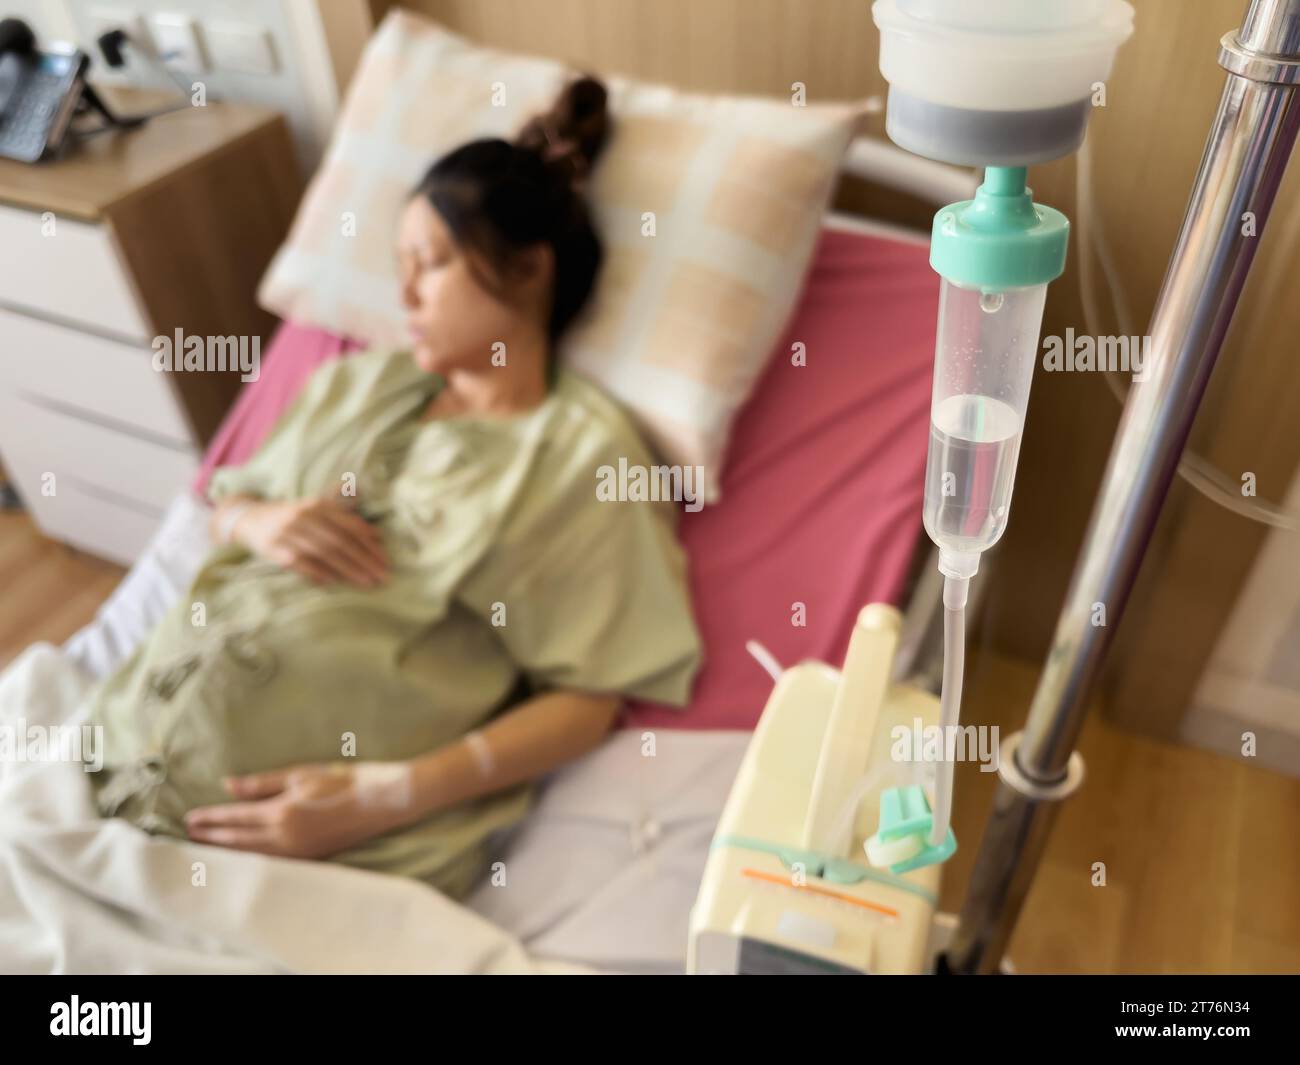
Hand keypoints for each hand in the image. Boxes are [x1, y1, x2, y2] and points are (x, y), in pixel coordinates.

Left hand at [183, 763, 416, 858]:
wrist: (382, 800)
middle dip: (212, 837)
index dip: (210, 818)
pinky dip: (250, 859)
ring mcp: (297, 851)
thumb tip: (228, 785)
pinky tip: (243, 856)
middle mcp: (285, 837)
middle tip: (189, 835)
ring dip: (227, 851)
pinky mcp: (309, 857)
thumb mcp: (301, 774)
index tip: (190, 819)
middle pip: (237, 840)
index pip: (234, 817)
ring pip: (251, 855)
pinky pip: (270, 862)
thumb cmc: (344, 780)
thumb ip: (262, 783)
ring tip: (208, 847)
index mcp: (281, 812)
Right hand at [233, 497, 387, 585]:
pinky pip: (299, 563)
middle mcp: (304, 516)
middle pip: (340, 541)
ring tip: (366, 582)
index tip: (386, 562)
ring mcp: (288, 532)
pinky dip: (317, 572)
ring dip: (348, 569)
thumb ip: (346, 520)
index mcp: (319, 506)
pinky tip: (334, 583)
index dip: (370, 545)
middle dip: (364, 560)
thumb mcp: (318, 511)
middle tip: (382, 577)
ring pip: (323, 552)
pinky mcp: (273, 548)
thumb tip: (377, 535)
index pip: (350, 526)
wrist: (251, 518)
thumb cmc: (294, 518)